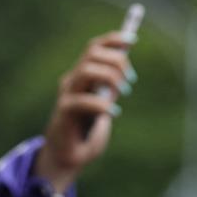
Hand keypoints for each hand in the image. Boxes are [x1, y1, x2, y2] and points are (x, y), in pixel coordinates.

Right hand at [33, 31, 133, 194]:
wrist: (68, 156)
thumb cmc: (87, 130)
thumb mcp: (105, 105)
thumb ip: (111, 88)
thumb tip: (125, 69)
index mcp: (81, 76)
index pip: (94, 48)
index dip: (113, 40)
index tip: (132, 41)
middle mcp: (72, 80)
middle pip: (92, 54)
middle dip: (116, 61)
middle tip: (130, 81)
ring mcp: (66, 95)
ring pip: (86, 70)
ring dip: (110, 77)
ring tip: (122, 94)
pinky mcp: (64, 112)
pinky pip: (82, 101)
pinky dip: (101, 104)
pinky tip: (112, 113)